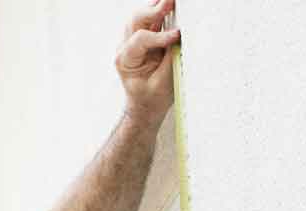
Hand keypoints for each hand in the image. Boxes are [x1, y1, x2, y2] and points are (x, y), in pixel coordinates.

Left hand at [116, 0, 180, 129]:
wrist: (145, 106)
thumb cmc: (151, 98)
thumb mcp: (162, 83)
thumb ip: (170, 60)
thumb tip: (180, 39)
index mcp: (125, 60)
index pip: (140, 39)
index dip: (160, 36)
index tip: (177, 36)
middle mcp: (125, 47)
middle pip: (136, 20)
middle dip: (154, 10)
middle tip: (170, 2)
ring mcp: (132, 41)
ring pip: (140, 16)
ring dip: (156, 7)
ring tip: (170, 2)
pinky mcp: (143, 38)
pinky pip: (149, 20)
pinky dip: (159, 12)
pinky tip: (169, 6)